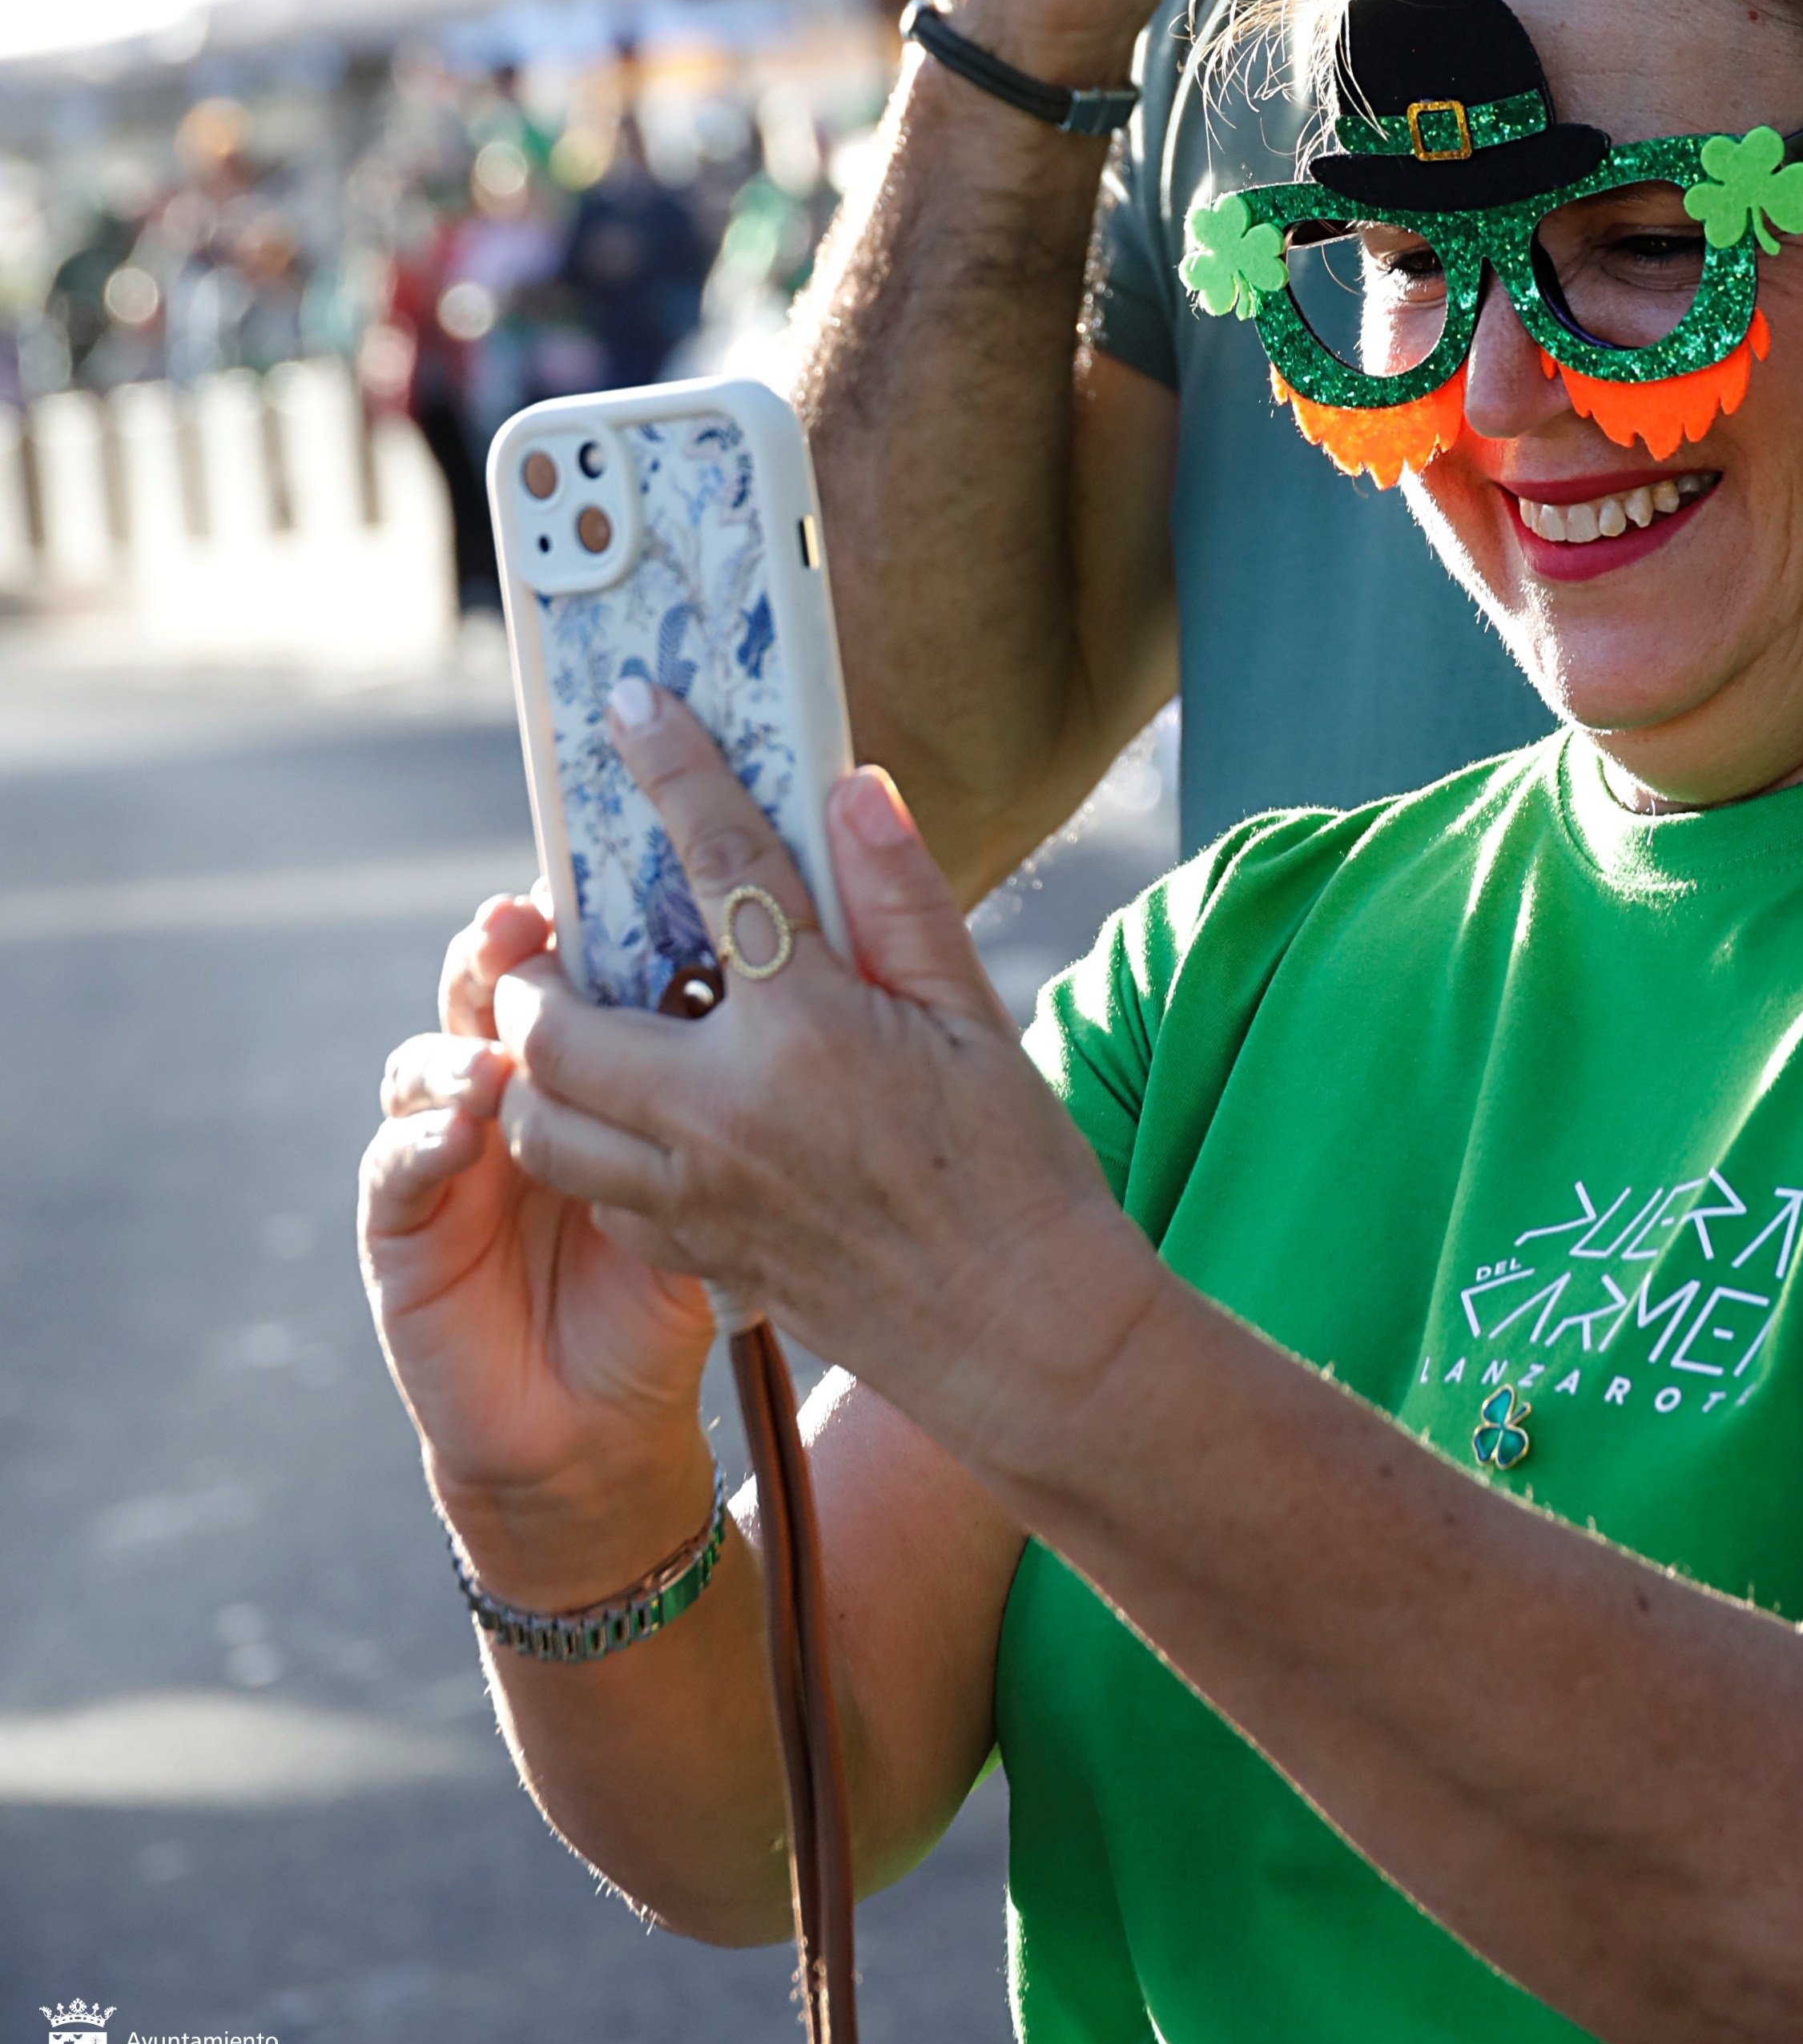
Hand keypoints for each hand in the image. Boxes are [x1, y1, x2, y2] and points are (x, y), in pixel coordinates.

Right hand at [359, 891, 718, 1580]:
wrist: (598, 1430)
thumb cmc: (673, 1286)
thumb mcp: (738, 1174)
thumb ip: (755, 1077)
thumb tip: (810, 966)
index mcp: (591, 1064)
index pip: (574, 960)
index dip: (578, 909)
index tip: (603, 860)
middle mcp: (508, 1089)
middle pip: (491, 990)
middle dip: (504, 950)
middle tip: (529, 918)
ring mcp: (445, 1152)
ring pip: (430, 1059)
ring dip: (462, 1036)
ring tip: (505, 1040)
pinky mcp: (402, 1227)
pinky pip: (395, 1164)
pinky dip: (423, 1135)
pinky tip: (465, 1126)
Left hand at [493, 685, 1158, 1478]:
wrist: (1023, 1333)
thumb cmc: (1013, 1169)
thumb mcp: (972, 1017)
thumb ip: (899, 898)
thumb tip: (849, 789)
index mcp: (805, 1031)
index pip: (719, 866)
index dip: (674, 772)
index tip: (633, 710)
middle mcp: (725, 1113)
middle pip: (560, 1025)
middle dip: (538, 972)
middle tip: (561, 942)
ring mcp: (698, 1194)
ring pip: (545, 1124)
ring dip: (539, 1069)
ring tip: (573, 1030)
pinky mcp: (697, 1253)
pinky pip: (595, 1193)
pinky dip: (586, 1146)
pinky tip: (633, 1118)